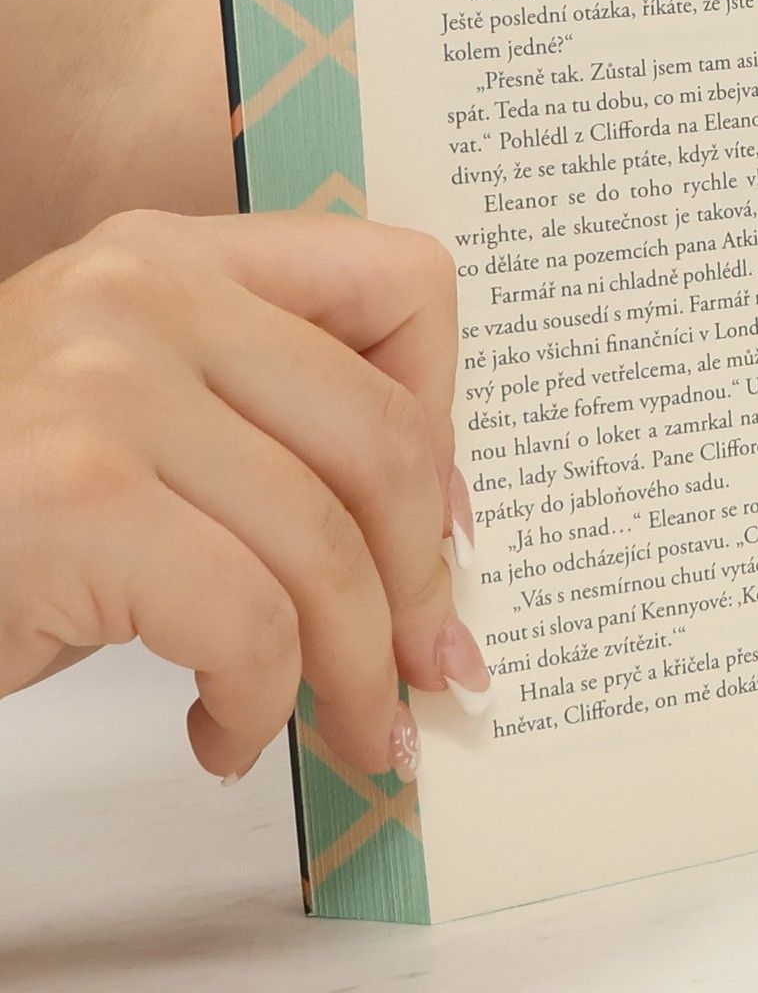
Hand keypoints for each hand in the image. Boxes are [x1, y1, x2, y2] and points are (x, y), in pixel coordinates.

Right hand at [0, 210, 488, 779]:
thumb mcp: (132, 419)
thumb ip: (265, 427)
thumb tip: (437, 535)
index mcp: (177, 256)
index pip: (402, 284)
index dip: (450, 419)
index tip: (444, 525)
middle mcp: (143, 294)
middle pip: (385, 437)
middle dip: (422, 580)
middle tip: (425, 669)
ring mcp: (102, 388)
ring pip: (325, 547)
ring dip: (354, 672)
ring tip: (350, 731)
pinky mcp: (73, 499)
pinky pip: (249, 625)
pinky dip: (258, 707)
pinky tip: (225, 736)